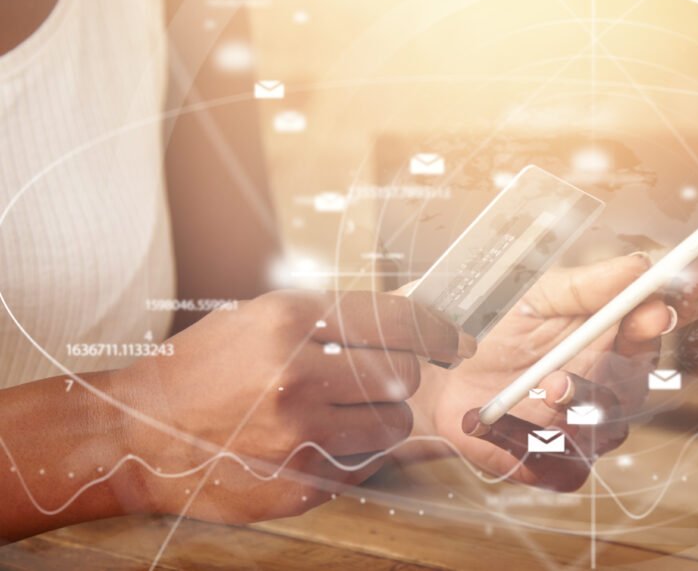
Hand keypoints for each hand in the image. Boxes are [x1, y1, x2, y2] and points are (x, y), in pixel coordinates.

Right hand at [107, 290, 469, 522]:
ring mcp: (298, 435)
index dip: (438, 330)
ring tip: (339, 412)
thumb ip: (331, 317)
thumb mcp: (260, 318)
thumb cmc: (203, 368)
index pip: (398, 319)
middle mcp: (297, 375)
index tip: (455, 340)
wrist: (140, 431)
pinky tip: (313, 441)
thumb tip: (407, 319)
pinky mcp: (299, 483)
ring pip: (393, 424)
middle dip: (400, 375)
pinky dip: (353, 452)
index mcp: (290, 321)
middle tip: (378, 378)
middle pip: (404, 374)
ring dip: (380, 417)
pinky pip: (364, 463)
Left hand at [408, 254, 697, 490]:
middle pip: (636, 387)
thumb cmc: (492, 326)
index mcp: (610, 335)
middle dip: (609, 375)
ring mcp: (584, 427)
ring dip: (578, 410)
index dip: (661, 322)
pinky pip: (569, 470)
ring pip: (607, 430)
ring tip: (546, 388)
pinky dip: (539, 454)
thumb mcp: (537, 294)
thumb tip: (643, 266)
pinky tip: (509, 429)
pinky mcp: (556, 463)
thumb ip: (590, 284)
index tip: (655, 311)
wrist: (439, 373)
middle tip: (575, 363)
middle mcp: (607, 383)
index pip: (653, 330)